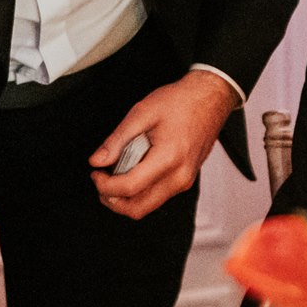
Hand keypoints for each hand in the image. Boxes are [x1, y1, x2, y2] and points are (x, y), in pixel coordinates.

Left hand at [89, 70, 235, 219]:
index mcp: (169, 158)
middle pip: (138, 208)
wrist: (210, 98)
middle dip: (113, 200)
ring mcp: (184, 181)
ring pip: (147, 206)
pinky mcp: (185, 180)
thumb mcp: (142, 113)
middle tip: (101, 180)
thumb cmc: (181, 101)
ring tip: (116, 173)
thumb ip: (117, 140)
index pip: (129, 187)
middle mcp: (179, 176)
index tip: (96, 173)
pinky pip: (157, 197)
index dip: (105, 185)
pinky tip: (133, 170)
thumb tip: (97, 160)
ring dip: (126, 197)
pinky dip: (140, 191)